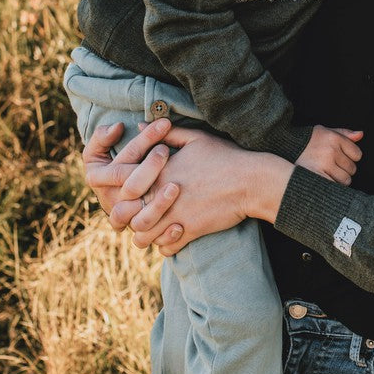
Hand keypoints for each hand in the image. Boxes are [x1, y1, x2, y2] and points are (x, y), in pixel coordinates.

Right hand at [82, 119, 177, 225]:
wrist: (141, 184)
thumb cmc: (127, 157)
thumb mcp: (104, 147)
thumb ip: (103, 137)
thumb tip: (116, 128)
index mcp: (101, 179)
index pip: (120, 163)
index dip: (143, 142)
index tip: (165, 124)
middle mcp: (112, 201)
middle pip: (130, 188)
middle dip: (150, 166)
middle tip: (168, 150)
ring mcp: (127, 219)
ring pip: (139, 220)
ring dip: (158, 205)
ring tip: (176, 187)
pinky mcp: (142, 233)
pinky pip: (150, 240)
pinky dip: (165, 235)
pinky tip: (181, 224)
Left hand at [127, 125, 294, 256]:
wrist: (251, 181)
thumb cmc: (225, 156)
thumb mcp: (195, 138)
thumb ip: (165, 134)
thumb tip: (141, 125)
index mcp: (159, 172)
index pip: (123, 186)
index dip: (121, 190)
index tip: (130, 191)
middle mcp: (161, 196)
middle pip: (126, 215)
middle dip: (127, 216)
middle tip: (137, 213)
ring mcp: (175, 216)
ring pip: (142, 236)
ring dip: (145, 233)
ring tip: (153, 227)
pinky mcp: (189, 232)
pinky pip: (165, 249)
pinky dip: (165, 245)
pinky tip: (172, 235)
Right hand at [296, 125, 362, 183]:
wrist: (284, 149)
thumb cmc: (308, 141)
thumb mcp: (324, 131)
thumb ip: (344, 133)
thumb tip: (361, 135)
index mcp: (334, 138)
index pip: (357, 154)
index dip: (351, 157)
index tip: (341, 158)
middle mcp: (331, 150)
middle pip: (352, 168)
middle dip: (345, 169)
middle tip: (332, 166)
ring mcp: (324, 164)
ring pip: (345, 180)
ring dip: (339, 180)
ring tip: (328, 174)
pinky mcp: (317, 177)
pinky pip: (335, 187)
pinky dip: (332, 187)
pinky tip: (324, 181)